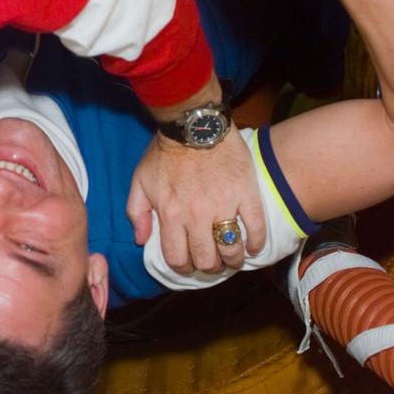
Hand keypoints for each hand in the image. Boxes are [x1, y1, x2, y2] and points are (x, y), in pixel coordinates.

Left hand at [127, 129, 264, 273]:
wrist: (193, 125)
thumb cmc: (164, 153)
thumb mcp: (139, 182)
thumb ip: (136, 214)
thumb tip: (141, 241)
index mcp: (171, 215)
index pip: (177, 258)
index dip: (182, 268)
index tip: (187, 265)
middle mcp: (197, 215)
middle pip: (206, 259)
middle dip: (208, 267)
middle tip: (211, 262)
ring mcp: (224, 205)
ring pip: (230, 248)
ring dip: (231, 260)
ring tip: (231, 258)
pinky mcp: (246, 193)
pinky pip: (255, 227)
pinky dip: (256, 242)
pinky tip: (252, 247)